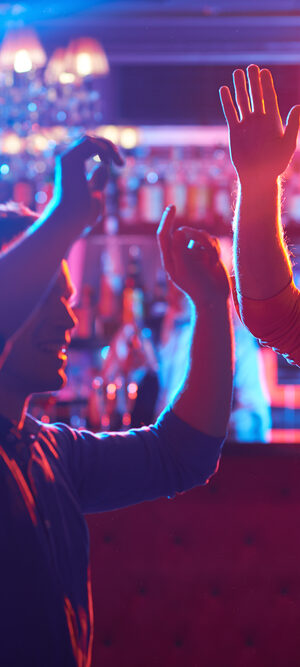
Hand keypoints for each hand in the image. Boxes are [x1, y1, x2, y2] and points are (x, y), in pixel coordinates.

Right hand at [53, 135, 123, 233]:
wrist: (72, 218)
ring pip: (89, 139)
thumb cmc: (82, 213)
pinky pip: (89, 143)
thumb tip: (102, 166)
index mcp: (72, 166)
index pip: (90, 146)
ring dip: (108, 147)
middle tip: (121, 163)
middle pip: (90, 139)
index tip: (120, 164)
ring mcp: (67, 158)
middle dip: (109, 146)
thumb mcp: (95, 192)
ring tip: (118, 162)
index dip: (107, 151)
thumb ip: (98, 179)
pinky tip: (109, 162)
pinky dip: (103, 149)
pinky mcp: (70, 159)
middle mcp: (67, 159)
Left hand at [157, 205, 229, 306]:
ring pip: (201, 235)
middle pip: (186, 233)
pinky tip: (216, 262)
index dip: (167, 220)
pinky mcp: (208, 253)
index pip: (164, 235)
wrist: (214, 299)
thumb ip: (179, 249)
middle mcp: (180, 254)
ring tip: (212, 260)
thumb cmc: (196, 286)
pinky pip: (212, 241)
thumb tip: (178, 231)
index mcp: (170, 258)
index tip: (173, 207)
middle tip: (205, 249)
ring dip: (208, 244)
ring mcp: (194, 253)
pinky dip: (215, 249)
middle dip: (196, 237)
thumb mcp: (184, 269)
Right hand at [219, 64, 299, 181]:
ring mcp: (246, 125)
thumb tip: (298, 106)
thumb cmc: (275, 164)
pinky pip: (230, 113)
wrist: (258, 177)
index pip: (269, 97)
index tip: (264, 72)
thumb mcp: (288, 144)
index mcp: (272, 120)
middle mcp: (259, 120)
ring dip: (240, 88)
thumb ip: (293, 125)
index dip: (266, 84)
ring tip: (237, 73)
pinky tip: (224, 90)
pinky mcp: (234, 131)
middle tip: (251, 66)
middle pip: (256, 96)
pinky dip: (227, 102)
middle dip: (253, 81)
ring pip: (242, 102)